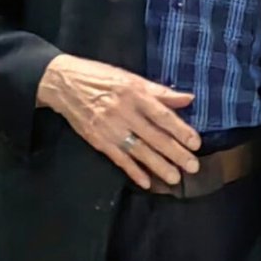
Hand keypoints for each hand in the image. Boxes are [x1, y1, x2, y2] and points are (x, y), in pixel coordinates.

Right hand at [36, 54, 199, 189]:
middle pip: (154, 136)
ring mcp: (110, 129)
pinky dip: (133, 171)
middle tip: (193, 167)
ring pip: (139, 151)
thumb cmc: (100, 77)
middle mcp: (124, 112)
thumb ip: (159, 91)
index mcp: (134, 94)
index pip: (162, 115)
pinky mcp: (98, 140)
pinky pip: (119, 159)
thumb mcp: (131, 78)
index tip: (196, 143)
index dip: (180, 130)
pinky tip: (146, 182)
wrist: (64, 83)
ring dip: (158, 166)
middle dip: (175, 153)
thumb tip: (188, 98)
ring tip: (175, 178)